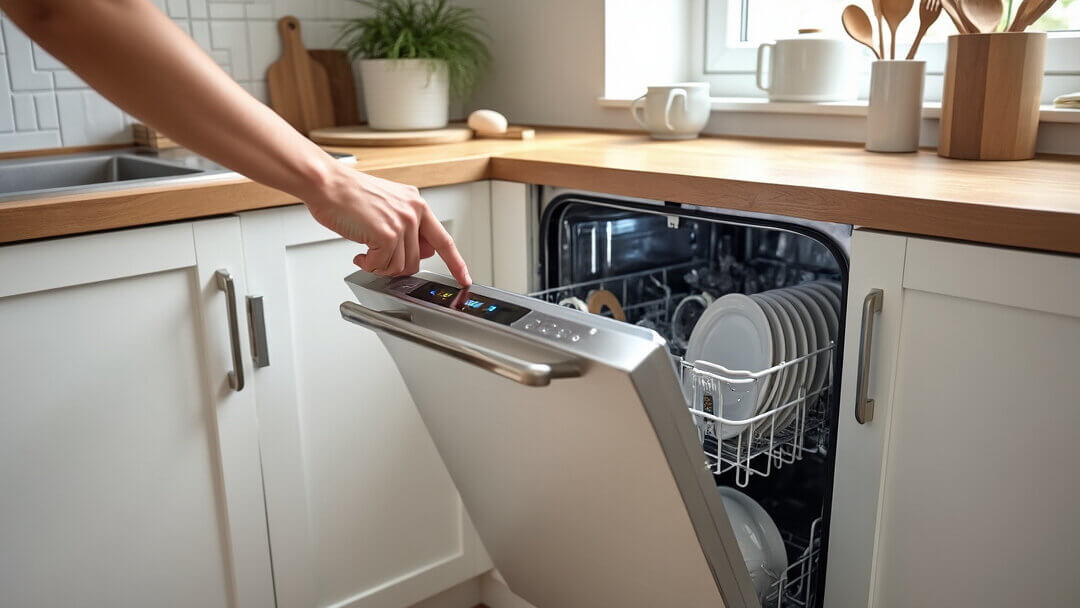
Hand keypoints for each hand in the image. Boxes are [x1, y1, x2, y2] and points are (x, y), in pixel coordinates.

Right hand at [304, 166, 470, 285]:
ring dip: (380, 266)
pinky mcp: (387, 234)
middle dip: (395, 267)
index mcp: (416, 203)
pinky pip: (382, 265)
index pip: (443, 239)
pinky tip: (360, 254)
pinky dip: (369, 265)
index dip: (455, 263)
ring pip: (400, 266)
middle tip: (378, 259)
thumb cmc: (348, 194)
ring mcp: (402, 223)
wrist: (327, 183)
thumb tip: (418, 252)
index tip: (464, 278)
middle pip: (416, 261)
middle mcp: (413, 211)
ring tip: (366, 253)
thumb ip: (406, 227)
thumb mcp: (387, 205)